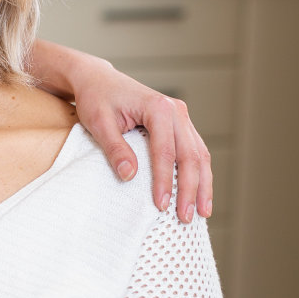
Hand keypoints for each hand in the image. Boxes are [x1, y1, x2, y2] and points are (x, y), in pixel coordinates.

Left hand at [68, 56, 211, 221]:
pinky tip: (199, 194)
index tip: (161, 206)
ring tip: (201, 213)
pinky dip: (199, 173)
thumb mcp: (98, 122)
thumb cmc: (96, 99)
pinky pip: (195, 150)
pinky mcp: (180, 123)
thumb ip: (115, 148)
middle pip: (191, 155)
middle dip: (190, 189)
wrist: (98, 79)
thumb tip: (130, 176)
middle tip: (185, 218)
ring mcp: (181, 116)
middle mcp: (176, 110)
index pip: (165, 152)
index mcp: (158, 107)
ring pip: (200, 154)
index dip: (165, 181)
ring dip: (202, 185)